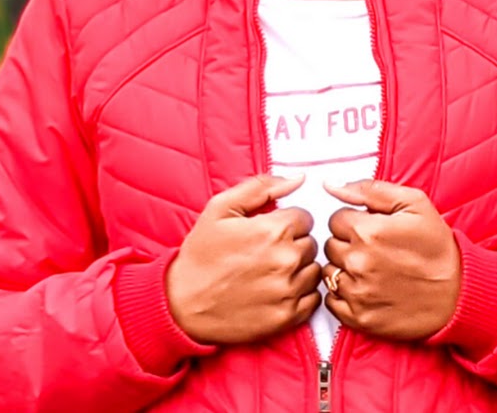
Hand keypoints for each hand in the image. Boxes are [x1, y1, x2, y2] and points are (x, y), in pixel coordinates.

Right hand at [166, 174, 320, 343]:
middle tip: (266, 252)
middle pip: (311, 243)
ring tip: (271, 272)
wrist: (182, 304)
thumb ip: (262, 187)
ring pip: (314, 270)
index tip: (269, 232)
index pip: (306, 217)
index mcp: (273, 230)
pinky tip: (278, 291)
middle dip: (293, 244)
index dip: (286, 222)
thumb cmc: (201, 253)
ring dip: (299, 269)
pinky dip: (301, 294)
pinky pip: (313, 299)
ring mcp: (288, 291)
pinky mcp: (287, 317)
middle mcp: (286, 260)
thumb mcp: (221, 208)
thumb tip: (298, 179)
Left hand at [323, 180, 459, 340]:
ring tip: (370, 269)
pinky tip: (364, 288)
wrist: (458, 293)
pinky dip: (342, 294)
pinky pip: (331, 300)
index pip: (335, 219)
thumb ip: (368, 190)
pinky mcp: (359, 318)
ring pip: (329, 271)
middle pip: (329, 245)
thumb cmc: (437, 246)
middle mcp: (358, 262)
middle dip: (347, 243)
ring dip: (343, 268)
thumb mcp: (413, 203)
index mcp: (368, 231)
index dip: (353, 221)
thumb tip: (330, 185)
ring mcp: (357, 292)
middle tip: (373, 249)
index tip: (371, 229)